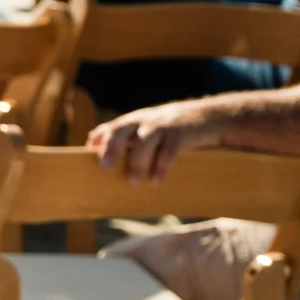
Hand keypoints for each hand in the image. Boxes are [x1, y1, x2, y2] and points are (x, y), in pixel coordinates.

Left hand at [88, 100, 223, 184]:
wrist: (213, 117)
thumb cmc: (175, 129)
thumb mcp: (151, 128)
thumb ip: (129, 138)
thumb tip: (99, 147)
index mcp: (136, 121)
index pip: (112, 127)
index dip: (100, 139)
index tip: (86, 153)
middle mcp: (146, 121)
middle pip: (122, 130)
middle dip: (112, 148)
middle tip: (104, 168)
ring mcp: (165, 125)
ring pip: (145, 141)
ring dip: (137, 162)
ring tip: (134, 182)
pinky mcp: (184, 133)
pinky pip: (170, 149)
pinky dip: (162, 165)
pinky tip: (156, 180)